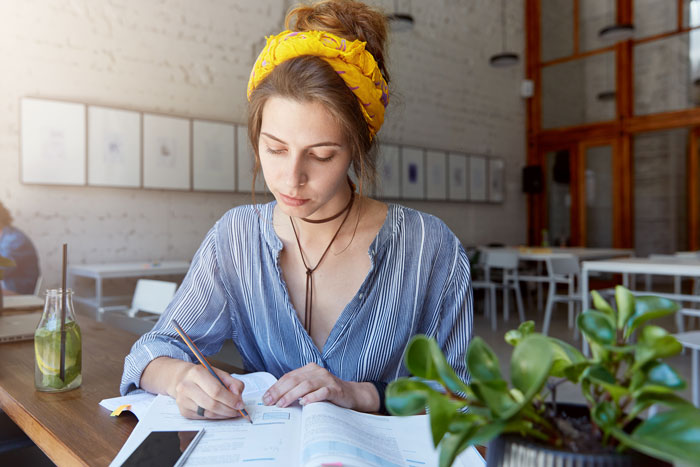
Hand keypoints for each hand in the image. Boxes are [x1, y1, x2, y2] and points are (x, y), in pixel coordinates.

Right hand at [173, 363, 245, 419]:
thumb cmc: (203, 376)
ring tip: (232, 412)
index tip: (240, 404)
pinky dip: (215, 416)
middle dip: (228, 410)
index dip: (230, 400)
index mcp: (197, 373)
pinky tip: (221, 412)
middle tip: (238, 411)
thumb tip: (238, 397)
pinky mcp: (184, 411)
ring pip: (208, 413)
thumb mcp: (219, 373)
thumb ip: (233, 383)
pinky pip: (204, 417)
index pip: (216, 390)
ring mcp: (183, 400)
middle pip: (212, 404)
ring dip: (223, 415)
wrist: (182, 378)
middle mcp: (186, 387)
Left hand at [262, 363, 378, 411]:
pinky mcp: (335, 389)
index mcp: (309, 368)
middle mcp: (317, 371)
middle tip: (270, 402)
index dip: (276, 387)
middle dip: (280, 391)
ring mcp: (327, 379)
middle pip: (295, 380)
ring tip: (282, 404)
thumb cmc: (328, 392)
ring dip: (292, 395)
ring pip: (306, 385)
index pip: (288, 376)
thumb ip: (297, 388)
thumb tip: (275, 397)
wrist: (352, 394)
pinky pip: (322, 392)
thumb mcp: (311, 386)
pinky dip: (312, 397)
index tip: (265, 398)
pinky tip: (304, 403)